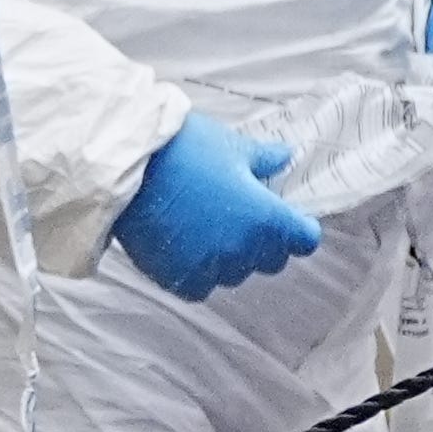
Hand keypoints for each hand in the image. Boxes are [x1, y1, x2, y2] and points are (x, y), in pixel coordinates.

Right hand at [111, 113, 317, 299]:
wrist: (127, 166)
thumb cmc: (184, 149)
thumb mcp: (232, 146)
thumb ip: (265, 159)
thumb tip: (287, 156)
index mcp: (267, 219)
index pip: (305, 240)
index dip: (299, 228)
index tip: (289, 219)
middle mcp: (243, 251)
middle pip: (271, 259)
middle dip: (264, 240)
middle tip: (241, 214)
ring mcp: (211, 269)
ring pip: (235, 273)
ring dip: (229, 256)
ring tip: (205, 225)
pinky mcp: (179, 279)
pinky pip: (202, 285)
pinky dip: (198, 270)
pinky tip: (185, 244)